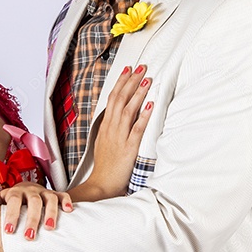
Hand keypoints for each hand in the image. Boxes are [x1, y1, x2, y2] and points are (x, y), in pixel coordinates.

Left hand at [0, 183, 72, 238]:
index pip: (14, 203)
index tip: (9, 231)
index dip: (12, 216)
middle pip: (34, 202)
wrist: (27, 188)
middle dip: (33, 220)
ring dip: (51, 213)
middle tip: (29, 237)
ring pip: (50, 199)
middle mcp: (32, 191)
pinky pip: (63, 195)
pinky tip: (68, 212)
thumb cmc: (14, 199)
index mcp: (17, 193)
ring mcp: (45, 192)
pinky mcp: (56, 195)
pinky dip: (66, 202)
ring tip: (50, 228)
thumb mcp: (2, 199)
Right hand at [79, 65, 153, 199]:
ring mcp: (119, 137)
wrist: (101, 184)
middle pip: (120, 99)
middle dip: (131, 82)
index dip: (121, 83)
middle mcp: (111, 128)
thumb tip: (118, 113)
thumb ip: (110, 127)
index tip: (128, 70)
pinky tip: (150, 105)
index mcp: (106, 126)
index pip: (112, 98)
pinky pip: (137, 129)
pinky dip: (143, 115)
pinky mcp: (129, 148)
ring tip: (147, 79)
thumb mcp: (103, 141)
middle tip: (141, 67)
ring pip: (128, 110)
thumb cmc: (105, 165)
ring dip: (138, 93)